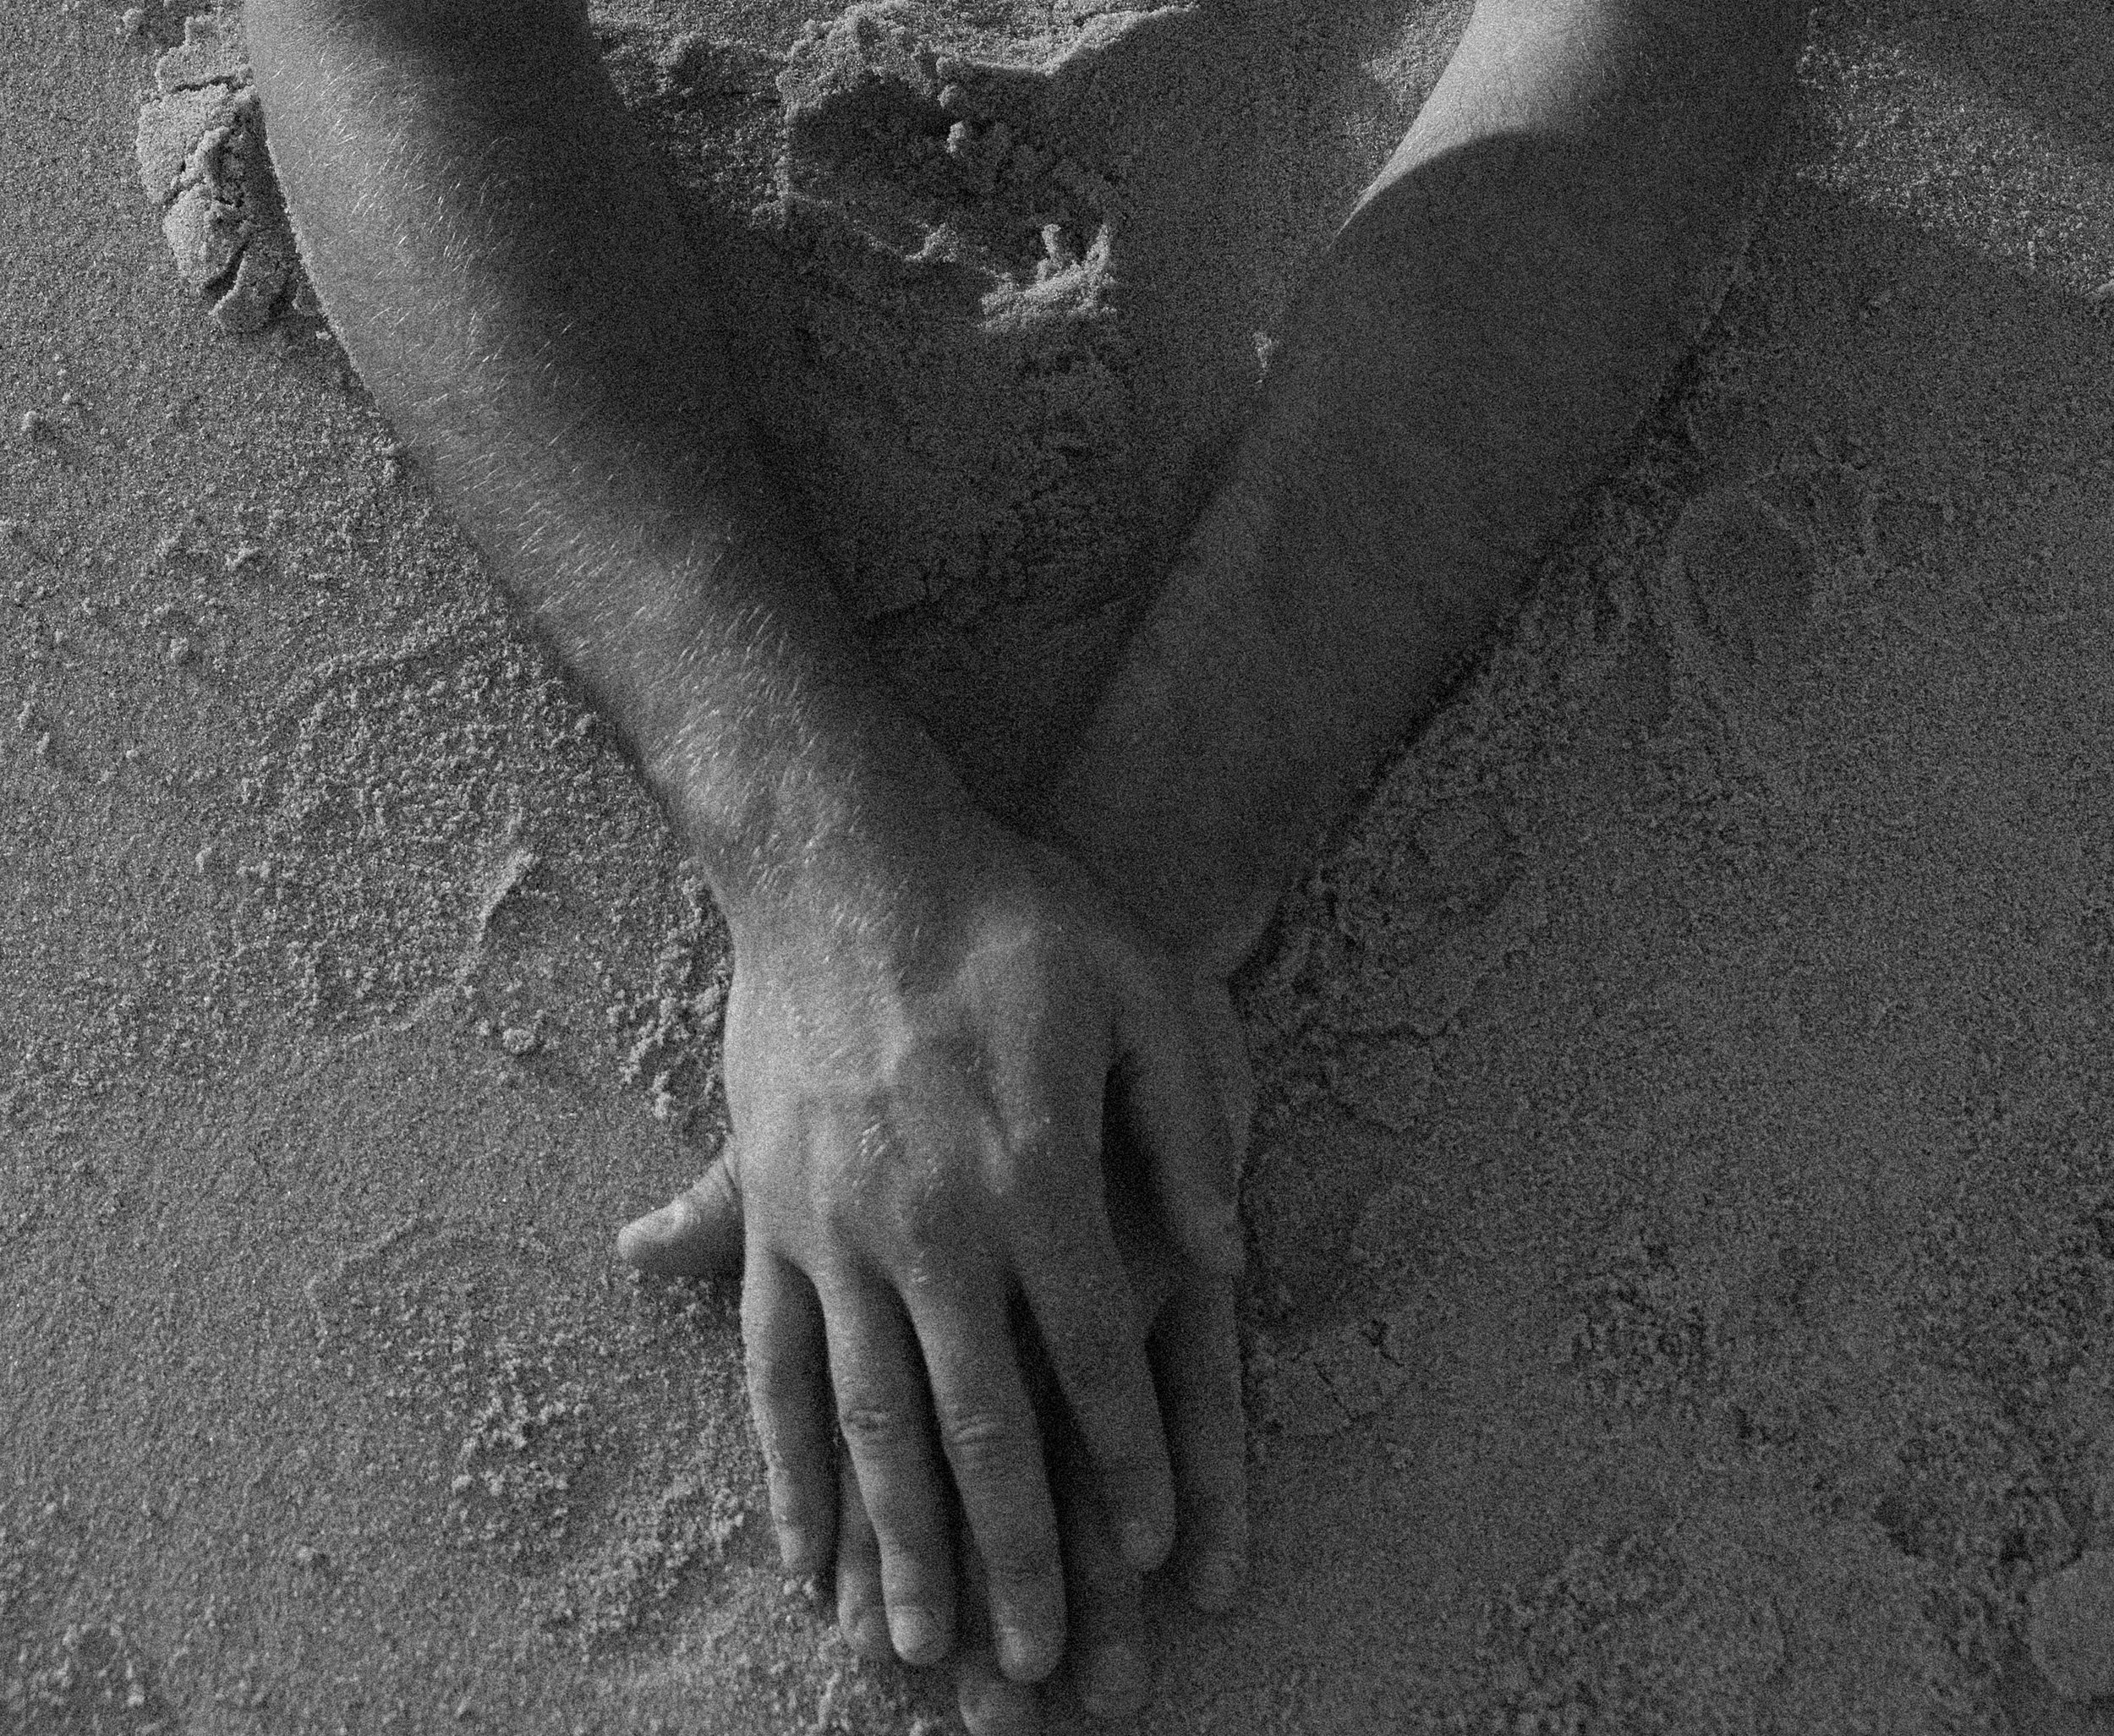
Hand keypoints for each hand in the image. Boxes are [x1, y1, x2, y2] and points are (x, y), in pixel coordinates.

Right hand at [620, 807, 1241, 1696]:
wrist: (843, 857)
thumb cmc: (1009, 915)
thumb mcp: (1139, 991)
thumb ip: (1191, 1130)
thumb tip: (1226, 1259)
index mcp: (1033, 1174)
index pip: (1097, 1355)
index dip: (1127, 1462)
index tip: (1152, 1552)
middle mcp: (931, 1223)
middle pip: (980, 1423)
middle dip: (1017, 1554)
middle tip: (1041, 1670)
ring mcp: (836, 1227)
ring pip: (871, 1422)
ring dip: (900, 1545)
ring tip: (921, 1649)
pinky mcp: (769, 1214)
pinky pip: (775, 1368)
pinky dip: (792, 1469)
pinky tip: (808, 1552)